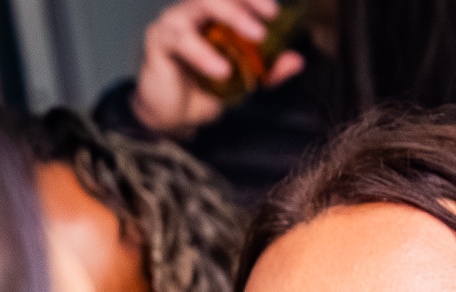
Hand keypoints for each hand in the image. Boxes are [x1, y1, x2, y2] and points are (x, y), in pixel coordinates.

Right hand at [133, 0, 307, 137]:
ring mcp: (174, 21)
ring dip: (231, 18)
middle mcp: (193, 11)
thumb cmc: (203, 90)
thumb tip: (297, 60)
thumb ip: (267, 70)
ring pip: (199, 5)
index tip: (275, 12)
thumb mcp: (243, 82)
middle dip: (243, 5)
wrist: (173, 116)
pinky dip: (203, 53)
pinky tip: (221, 70)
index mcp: (213, 15)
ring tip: (254, 40)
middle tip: (265, 27)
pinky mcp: (158, 40)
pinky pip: (181, 39)